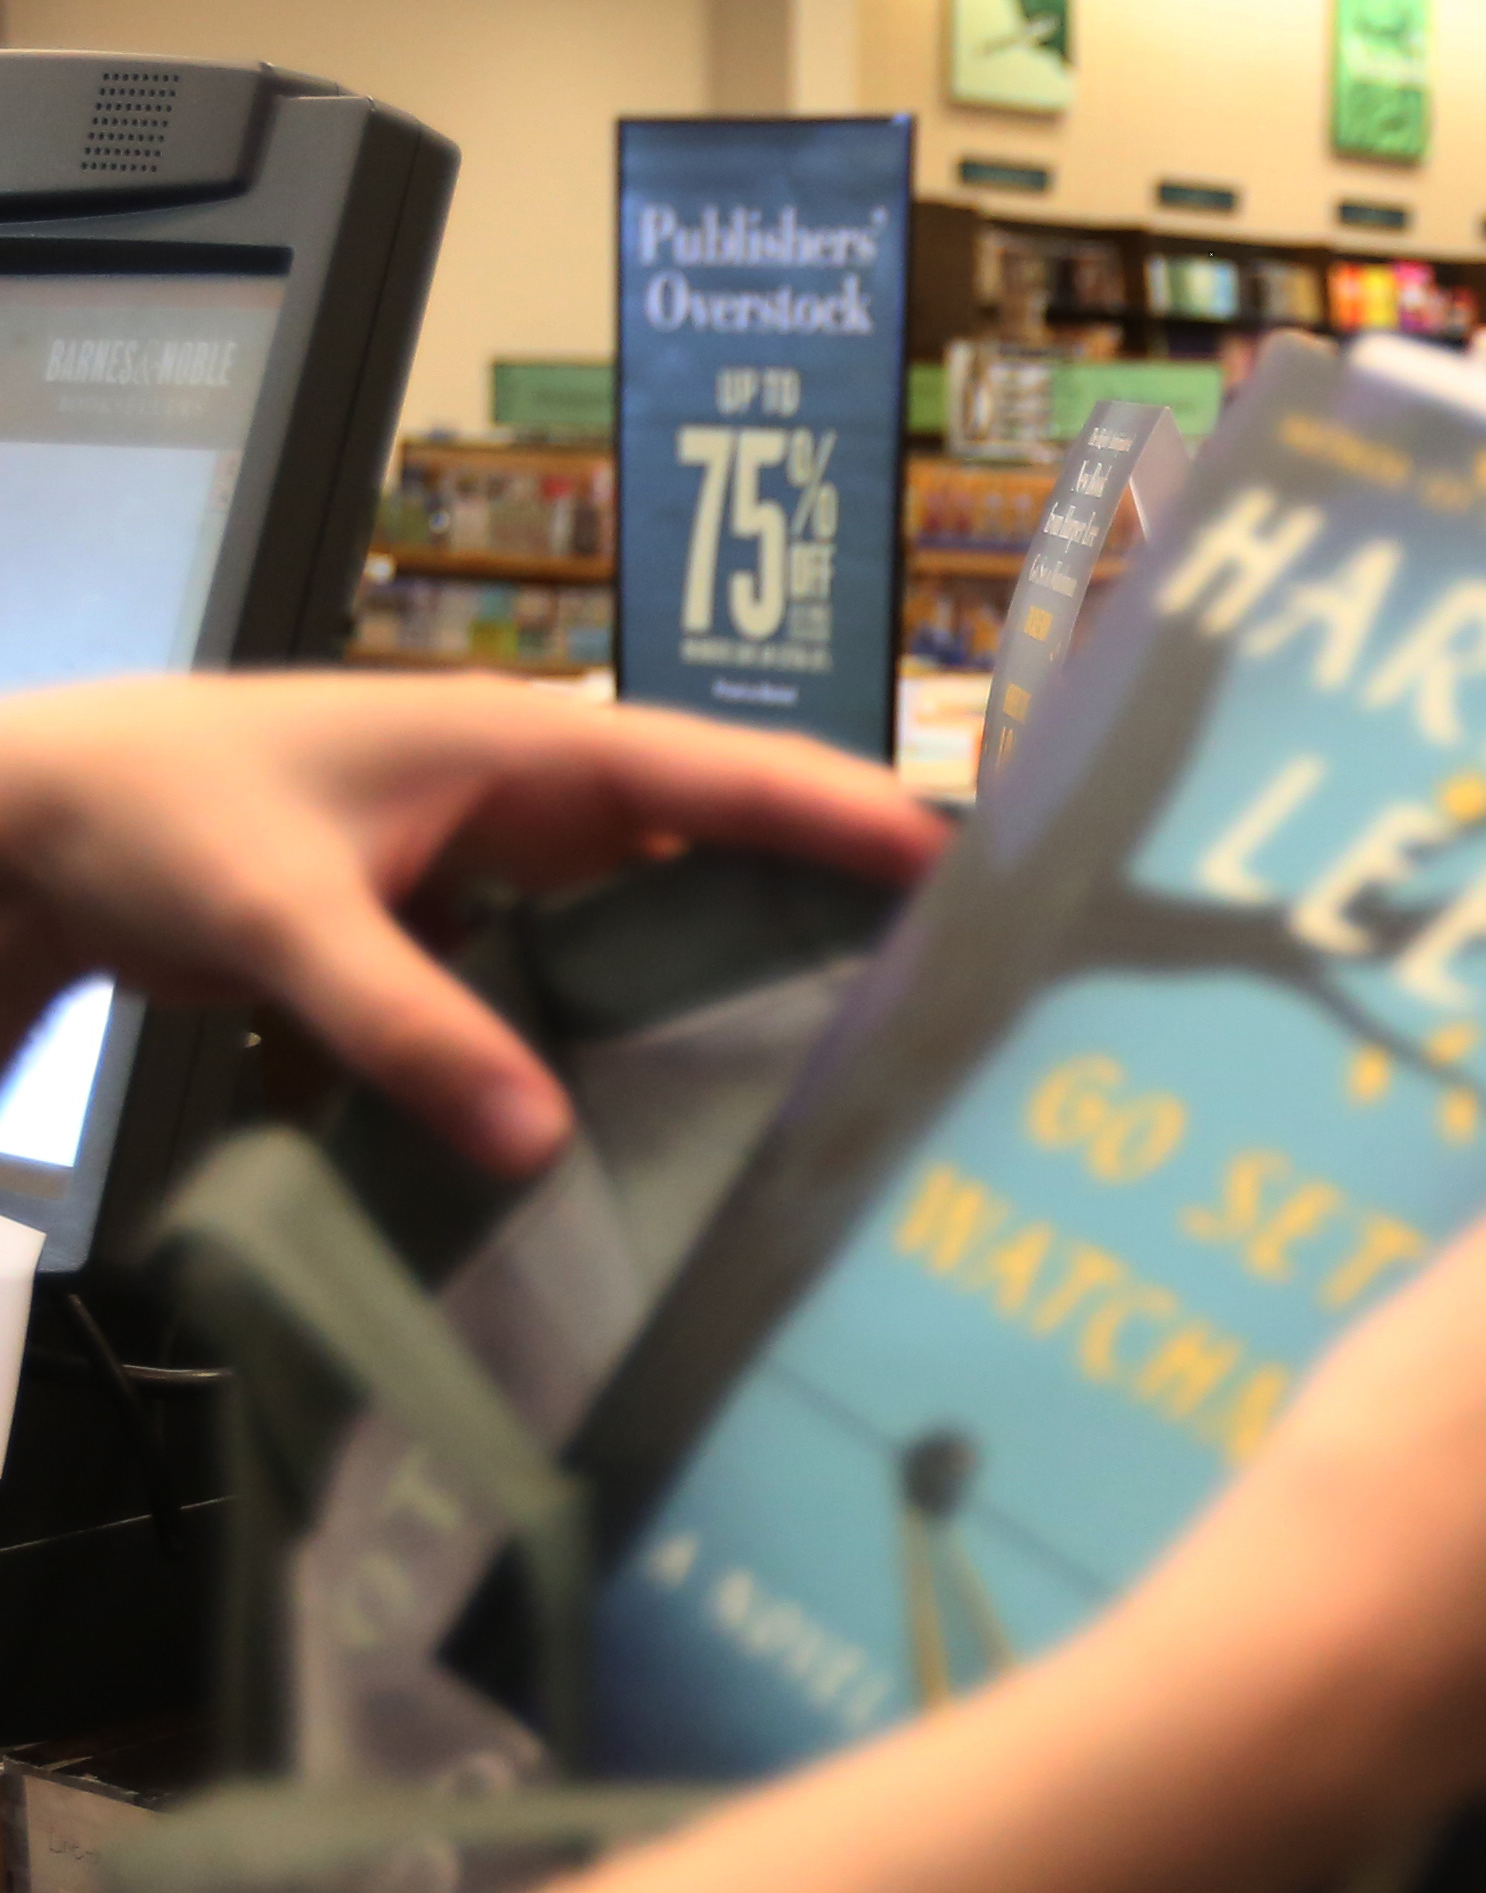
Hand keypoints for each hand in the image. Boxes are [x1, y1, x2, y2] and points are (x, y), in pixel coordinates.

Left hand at [0, 671, 950, 1173]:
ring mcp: (523, 857)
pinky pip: (618, 960)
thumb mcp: (278, 916)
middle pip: (738, 834)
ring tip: (901, 1031)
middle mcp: (549, 793)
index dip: (846, 816)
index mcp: (528, 747)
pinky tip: (732, 1082)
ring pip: (688, 901)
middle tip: (985, 968)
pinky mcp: (491, 919)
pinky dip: (682, 1004)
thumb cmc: (159, 817)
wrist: (38, 820)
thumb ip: (405, 1026)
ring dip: (782, 950)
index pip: (724, 773)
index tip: (964, 868)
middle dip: (855, 884)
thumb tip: (541, 1146)